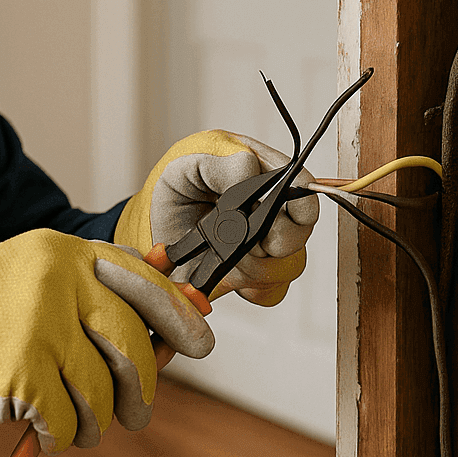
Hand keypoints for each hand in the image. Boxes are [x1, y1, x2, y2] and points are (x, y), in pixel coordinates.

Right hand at [0, 228, 213, 454]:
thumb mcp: (41, 274)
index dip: (177, 313)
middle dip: (142, 386)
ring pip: (102, 391)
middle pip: (132, 342)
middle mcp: (57, 283)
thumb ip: (101, 280)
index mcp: (65, 254)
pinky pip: (67, 420)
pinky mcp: (22, 375)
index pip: (142, 281)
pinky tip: (48, 434)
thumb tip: (182, 288)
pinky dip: (62, 437)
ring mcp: (39, 329)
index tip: (200, 342)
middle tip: (139, 412)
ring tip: (82, 427)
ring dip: (97, 421)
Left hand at [114, 130, 319, 305]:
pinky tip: (224, 275)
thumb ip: (219, 164)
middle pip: (299, 232)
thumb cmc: (176, 185)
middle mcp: (271, 209)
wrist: (154, 224)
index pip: (303, 187)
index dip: (301, 203)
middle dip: (275, 241)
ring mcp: (265, 244)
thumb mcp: (187, 165)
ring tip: (221, 251)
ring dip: (253, 264)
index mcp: (262, 172)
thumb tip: (250, 168)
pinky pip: (270, 292)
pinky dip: (246, 288)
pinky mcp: (254, 274)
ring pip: (286, 266)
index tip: (285, 215)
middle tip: (245, 238)